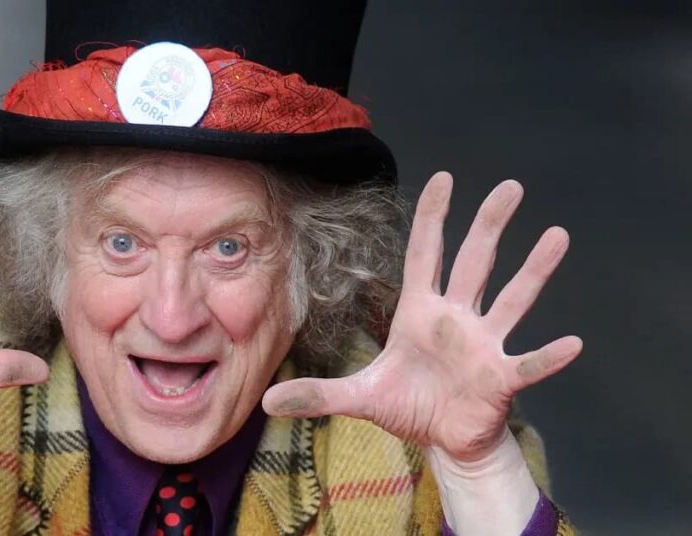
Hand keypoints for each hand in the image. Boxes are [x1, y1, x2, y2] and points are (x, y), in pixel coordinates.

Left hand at [263, 172, 581, 462]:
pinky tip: (573, 343)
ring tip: (557, 236)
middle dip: (489, 225)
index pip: (425, 255)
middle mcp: (455, 319)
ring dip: (534, 270)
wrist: (442, 440)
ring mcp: (482, 345)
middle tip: (511, 186)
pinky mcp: (500, 378)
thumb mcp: (358, 396)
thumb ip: (317, 394)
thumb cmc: (408, 405)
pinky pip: (527, 363)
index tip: (444, 177)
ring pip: (511, 299)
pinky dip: (548, 356)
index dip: (433, 218)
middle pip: (474, 262)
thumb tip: (266, 400)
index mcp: (419, 313)